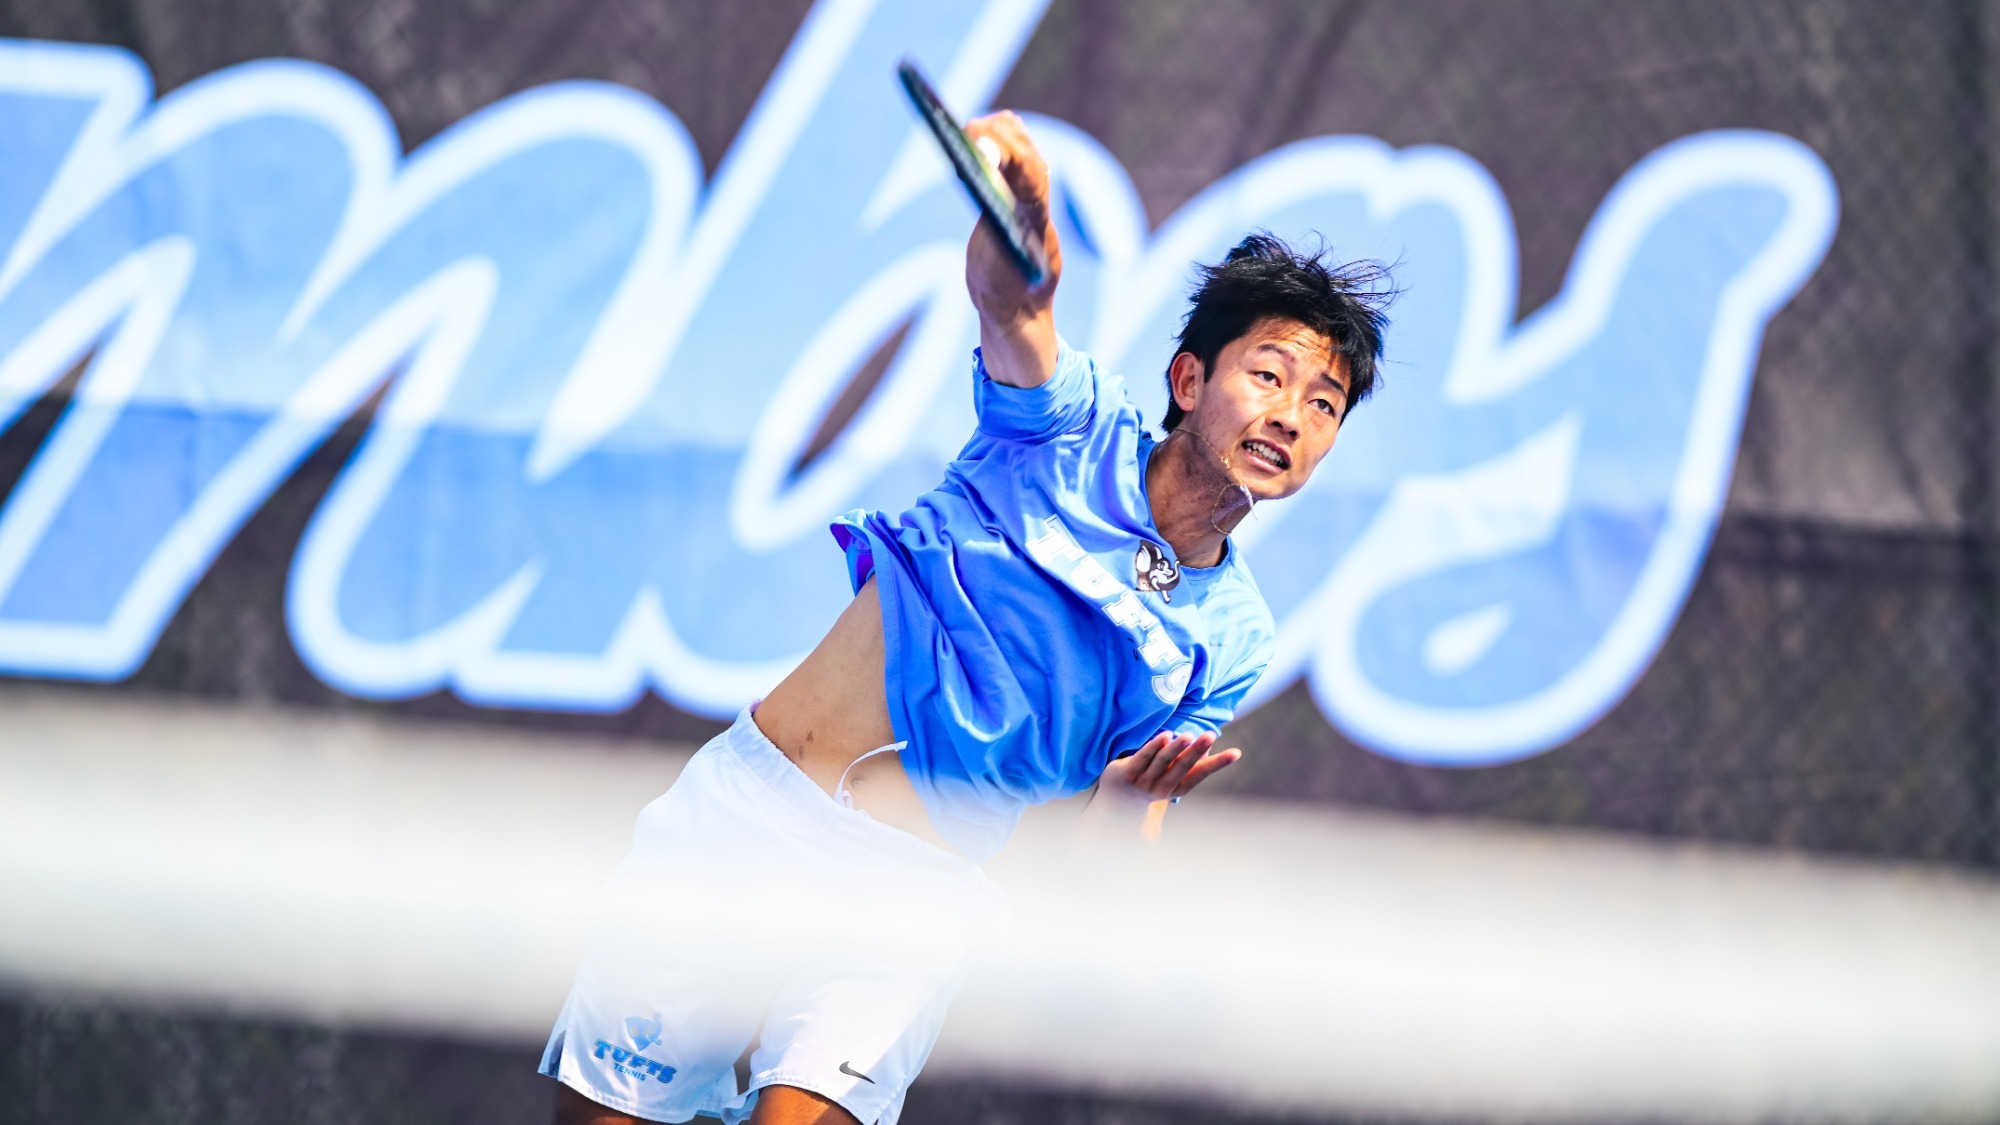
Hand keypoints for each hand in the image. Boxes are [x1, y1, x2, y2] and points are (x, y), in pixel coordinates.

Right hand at [963, 111, 1060, 387]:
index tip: (980, 139)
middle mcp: (1041, 211)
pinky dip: (1008, 145)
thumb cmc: (1001, 296)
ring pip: (1030, 157)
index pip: (1031, 177)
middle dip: (1003, 137)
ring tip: (976, 125)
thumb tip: (987, 207)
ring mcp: (1037, 206)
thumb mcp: (989, 274)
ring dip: (1006, 137)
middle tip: (969, 126)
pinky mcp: (1027, 205)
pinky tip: (988, 133)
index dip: (1011, 152)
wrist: (1020, 312)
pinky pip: (1023, 165)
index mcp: (1034, 228)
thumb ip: (990, 236)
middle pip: (1031, 158)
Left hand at [1096, 730, 1242, 809]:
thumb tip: (1206, 747)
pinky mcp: (1128, 773)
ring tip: (1189, 735)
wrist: (1116, 801)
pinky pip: (1143, 757)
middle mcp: (1163, 787)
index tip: (1236, 753)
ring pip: (1163, 761)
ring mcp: (1145, 782)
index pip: (1201, 774)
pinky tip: (1166, 735)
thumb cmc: (1150, 783)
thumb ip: (1187, 763)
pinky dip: (1155, 746)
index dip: (1218, 763)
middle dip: (1196, 751)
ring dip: (1177, 748)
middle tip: (1211, 736)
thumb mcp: (1170, 776)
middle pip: (1183, 767)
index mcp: (1177, 788)